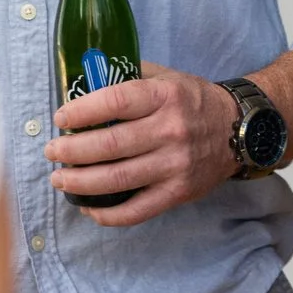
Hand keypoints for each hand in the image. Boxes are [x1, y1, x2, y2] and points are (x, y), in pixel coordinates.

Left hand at [46, 62, 237, 226]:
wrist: (240, 130)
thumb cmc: (194, 102)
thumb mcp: (169, 78)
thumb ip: (132, 78)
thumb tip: (86, 81)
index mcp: (166, 96)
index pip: (115, 101)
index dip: (81, 111)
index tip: (61, 118)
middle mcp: (171, 129)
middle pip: (109, 144)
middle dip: (70, 150)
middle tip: (52, 152)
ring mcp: (175, 164)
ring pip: (116, 179)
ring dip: (79, 182)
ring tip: (59, 178)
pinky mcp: (178, 192)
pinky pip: (135, 210)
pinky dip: (105, 213)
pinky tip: (87, 206)